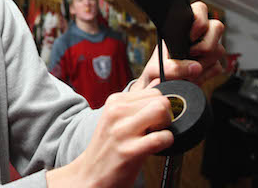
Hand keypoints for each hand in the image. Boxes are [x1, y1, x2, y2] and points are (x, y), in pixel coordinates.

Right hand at [46, 89, 172, 187]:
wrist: (91, 174)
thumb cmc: (108, 147)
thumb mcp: (117, 117)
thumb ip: (137, 102)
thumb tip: (159, 82)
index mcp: (114, 101)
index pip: (153, 91)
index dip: (158, 106)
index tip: (151, 120)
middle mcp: (117, 112)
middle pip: (160, 99)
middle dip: (165, 115)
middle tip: (154, 129)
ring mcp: (122, 130)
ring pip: (161, 111)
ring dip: (165, 126)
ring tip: (154, 136)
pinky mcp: (130, 150)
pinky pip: (162, 137)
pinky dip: (166, 142)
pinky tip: (155, 148)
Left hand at [131, 1, 225, 91]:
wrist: (161, 87)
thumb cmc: (157, 71)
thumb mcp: (156, 70)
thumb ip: (172, 68)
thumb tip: (195, 67)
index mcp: (183, 27)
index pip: (200, 10)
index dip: (200, 20)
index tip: (190, 37)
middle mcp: (198, 35)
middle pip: (217, 27)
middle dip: (206, 44)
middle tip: (191, 54)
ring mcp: (208, 49)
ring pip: (219, 49)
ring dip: (203, 63)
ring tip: (186, 71)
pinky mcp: (213, 64)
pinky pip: (217, 67)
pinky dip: (205, 75)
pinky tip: (192, 78)